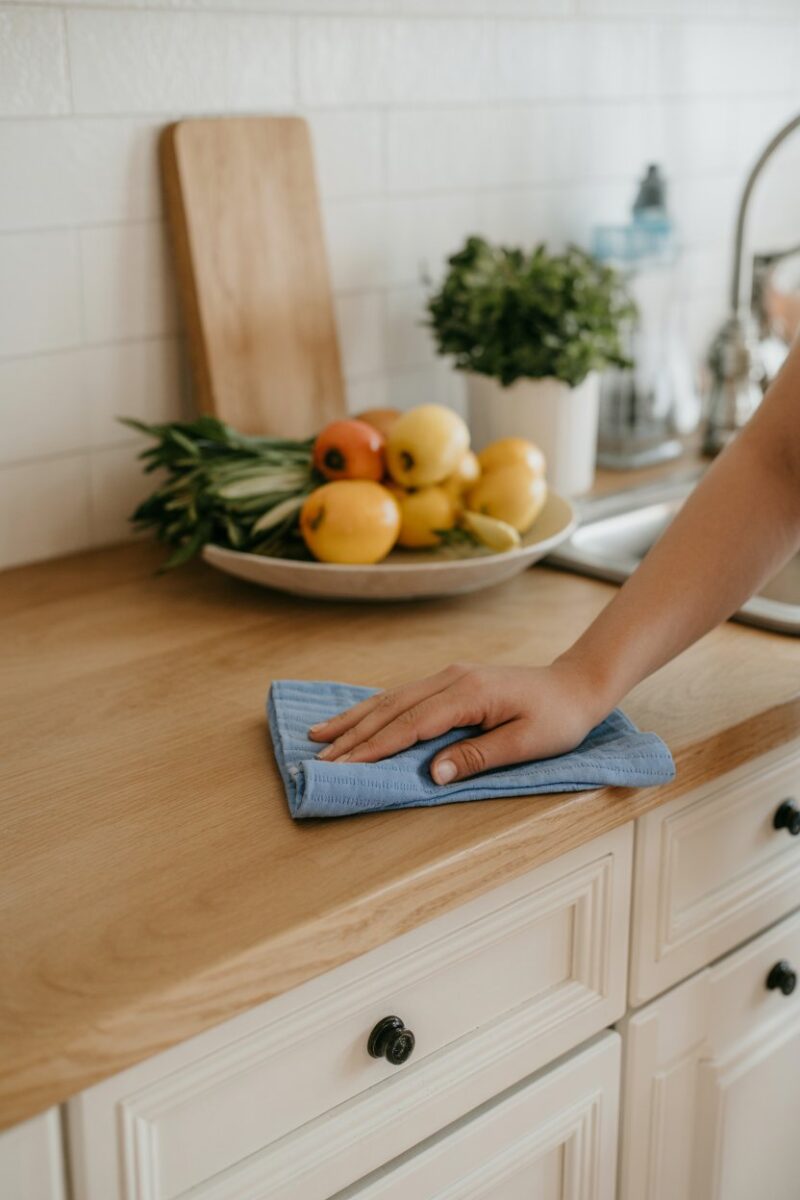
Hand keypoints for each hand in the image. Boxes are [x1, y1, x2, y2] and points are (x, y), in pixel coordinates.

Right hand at [308, 662, 605, 783]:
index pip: (411, 724)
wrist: (576, 684)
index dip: (375, 747)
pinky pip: (403, 696)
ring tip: (320, 735)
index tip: (343, 765)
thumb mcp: (526, 743)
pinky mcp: (451, 682)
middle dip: (352, 735)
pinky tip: (356, 720)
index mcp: (468, 693)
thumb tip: (433, 774)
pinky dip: (375, 710)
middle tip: (317, 758)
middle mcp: (451, 679)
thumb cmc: (558, 718)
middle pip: (391, 709)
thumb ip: (477, 756)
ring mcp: (449, 677)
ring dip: (355, 719)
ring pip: (392, 699)